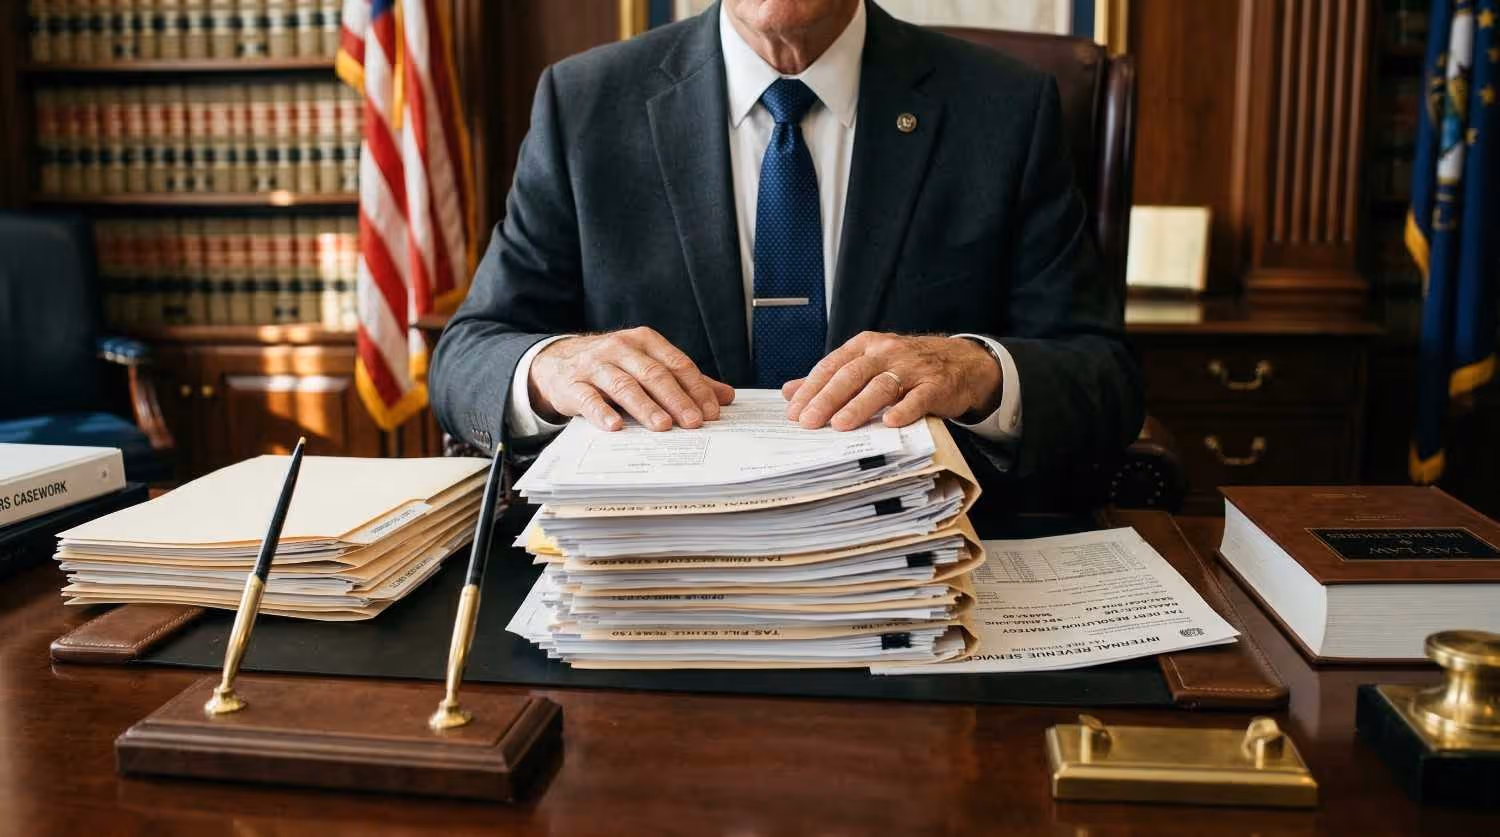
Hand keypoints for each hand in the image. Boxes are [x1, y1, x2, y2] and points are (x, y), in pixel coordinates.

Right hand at [529, 327, 735, 431]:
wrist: (558, 362)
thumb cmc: (612, 366)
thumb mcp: (647, 366)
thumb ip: (685, 381)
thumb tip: (726, 396)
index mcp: (644, 341)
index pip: (677, 364)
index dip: (696, 388)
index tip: (712, 412)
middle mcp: (620, 348)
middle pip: (654, 374)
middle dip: (676, 400)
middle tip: (694, 423)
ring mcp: (595, 365)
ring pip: (624, 385)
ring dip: (645, 407)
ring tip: (663, 426)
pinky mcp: (573, 384)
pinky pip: (589, 399)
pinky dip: (602, 413)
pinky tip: (615, 427)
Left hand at [782, 332, 1001, 430]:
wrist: (960, 362)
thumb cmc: (906, 366)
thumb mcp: (867, 363)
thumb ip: (830, 377)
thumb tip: (789, 390)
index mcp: (865, 346)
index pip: (832, 366)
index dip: (811, 389)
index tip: (794, 412)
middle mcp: (886, 353)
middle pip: (852, 375)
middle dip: (827, 399)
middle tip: (809, 421)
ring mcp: (912, 368)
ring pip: (881, 386)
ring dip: (859, 406)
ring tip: (840, 425)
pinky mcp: (935, 385)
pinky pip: (918, 398)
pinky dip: (905, 410)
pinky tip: (890, 423)